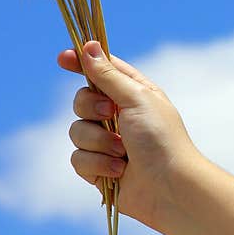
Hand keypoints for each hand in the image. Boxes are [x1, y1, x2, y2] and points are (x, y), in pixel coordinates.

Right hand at [57, 41, 200, 228]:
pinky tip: (120, 171)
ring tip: (123, 153)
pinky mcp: (99, 169)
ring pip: (76, 131)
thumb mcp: (137, 98)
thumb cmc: (161, 139)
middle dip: (91, 107)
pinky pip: (78, 159)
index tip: (62, 58)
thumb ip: (108, 75)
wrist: (170, 188)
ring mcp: (107, 143)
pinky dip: (98, 164)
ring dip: (99, 141)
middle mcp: (118, 116)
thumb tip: (88, 47)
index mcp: (133, 94)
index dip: (82, 62)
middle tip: (110, 113)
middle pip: (81, 100)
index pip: (101, 71)